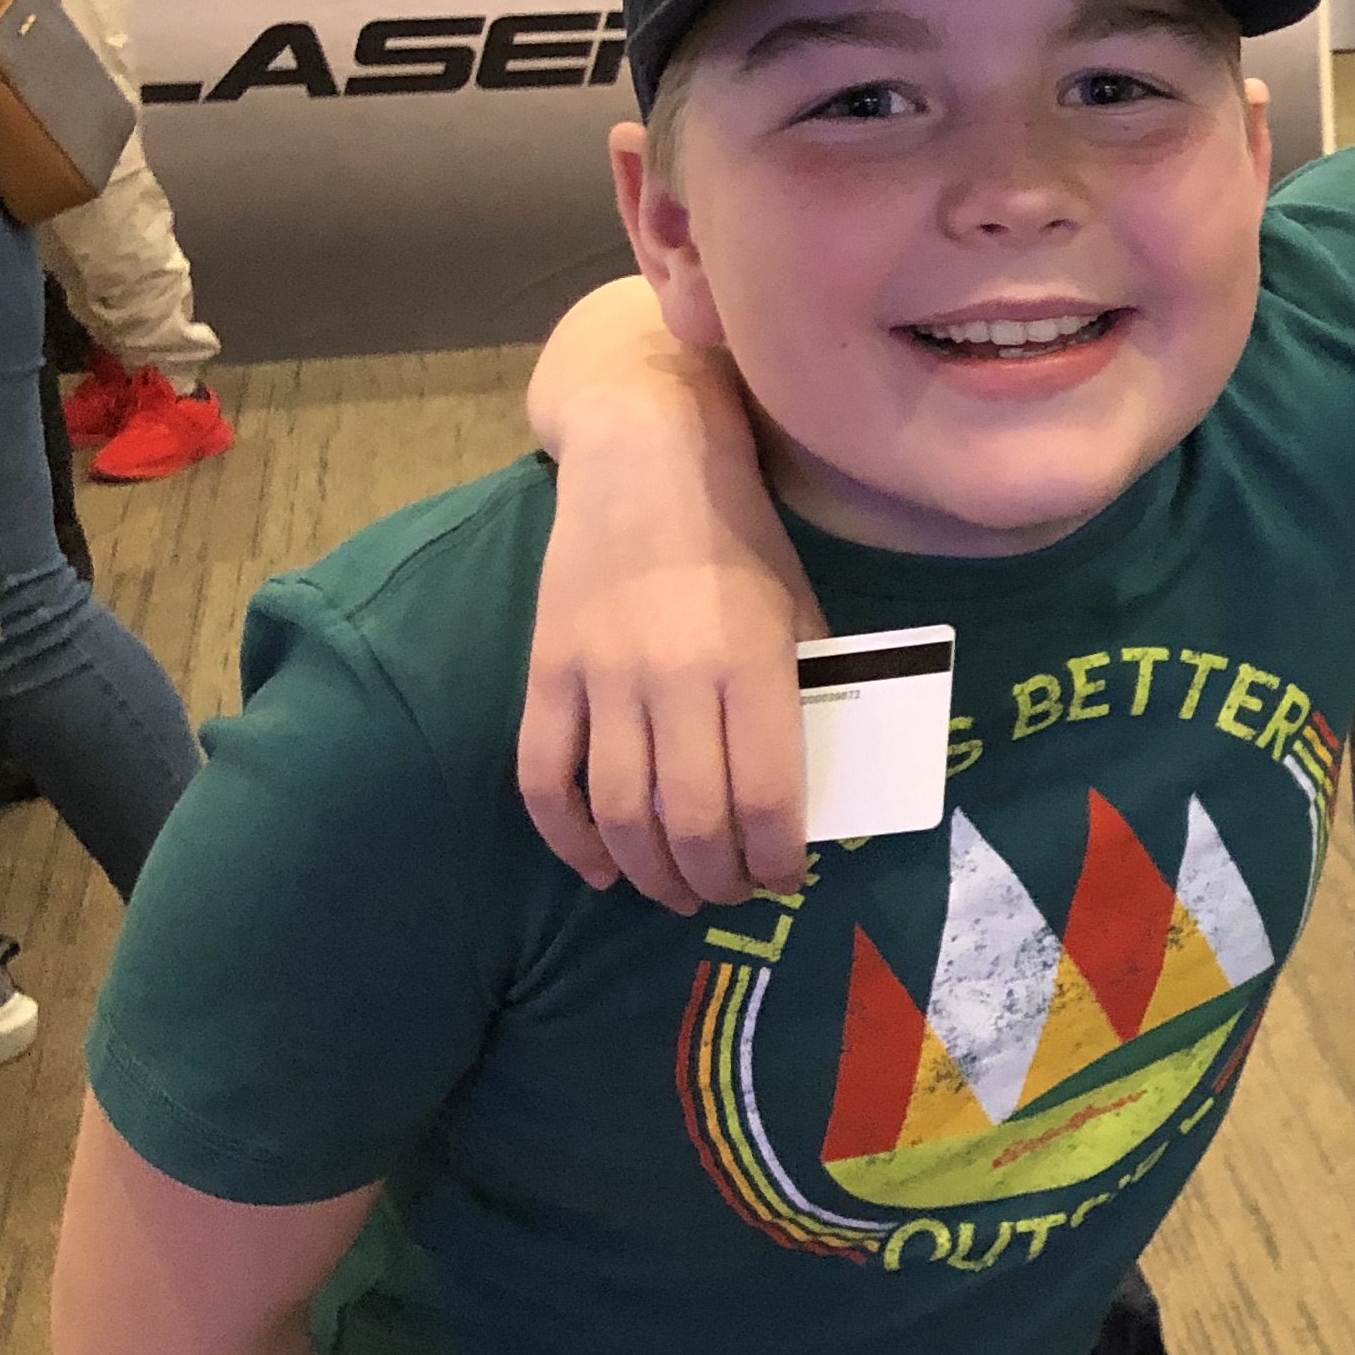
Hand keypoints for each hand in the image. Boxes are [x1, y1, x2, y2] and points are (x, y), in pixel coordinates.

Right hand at [517, 295, 821, 912]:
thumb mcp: (800, 611)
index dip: (776, 860)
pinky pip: (545, 779)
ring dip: (651, 874)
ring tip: (676, 892)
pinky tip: (599, 868)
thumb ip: (807, 694)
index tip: (785, 879)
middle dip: (716, 882)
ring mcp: (603, 676)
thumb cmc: (742, 540)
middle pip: (691, 823)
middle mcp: (676, 677)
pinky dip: (569, 840)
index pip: (766, 798)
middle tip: (729, 895)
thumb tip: (809, 792)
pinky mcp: (546, 671)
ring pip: (619, 815)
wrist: (645, 460)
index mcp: (754, 664)